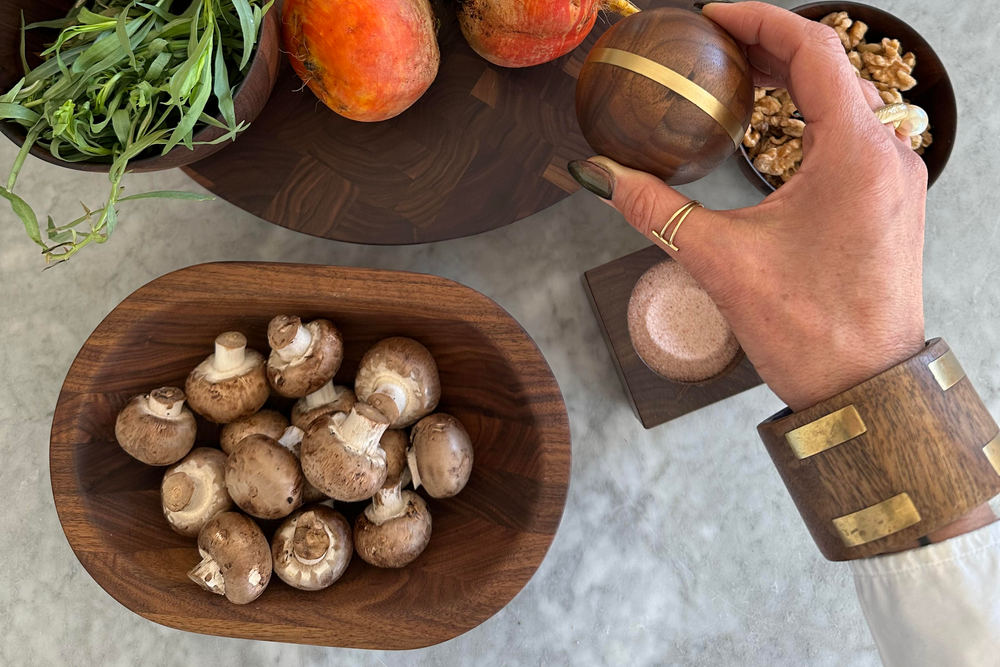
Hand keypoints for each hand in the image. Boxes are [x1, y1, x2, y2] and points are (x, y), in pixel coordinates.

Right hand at [572, 1, 927, 410]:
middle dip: (770, 48)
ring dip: (792, 83)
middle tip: (715, 46)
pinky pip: (854, 135)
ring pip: (845, 101)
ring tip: (738, 79)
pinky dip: (811, 118)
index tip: (714, 16)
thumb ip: (656, 209)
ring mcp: (896, 179)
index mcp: (854, 155)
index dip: (760, 21)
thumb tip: (603, 174)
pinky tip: (772, 131)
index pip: (813, 50)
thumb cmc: (810, 331)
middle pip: (829, 69)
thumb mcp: (721, 262)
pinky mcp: (890, 201)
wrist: (866, 388)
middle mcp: (887, 156)